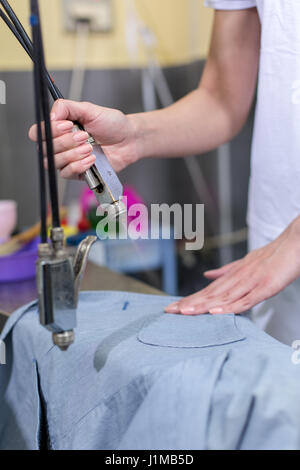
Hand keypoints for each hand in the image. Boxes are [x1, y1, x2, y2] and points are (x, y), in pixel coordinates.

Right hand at [28, 99, 138, 178]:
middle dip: (65, 142)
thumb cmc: (111, 124)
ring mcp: (68, 160)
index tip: (67, 125)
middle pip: (45, 149)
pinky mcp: (78, 173)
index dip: (49, 130)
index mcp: (59, 129)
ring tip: (90, 147)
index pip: (38, 133)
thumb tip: (50, 116)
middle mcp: (60, 145)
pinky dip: (79, 165)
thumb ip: (66, 107)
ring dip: (73, 154)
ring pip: (54, 162)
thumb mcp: (89, 109)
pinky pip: (67, 173)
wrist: (129, 139)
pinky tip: (92, 159)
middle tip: (84, 136)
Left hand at [165, 217, 299, 315]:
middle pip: (210, 294)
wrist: (295, 243)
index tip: (172, 307)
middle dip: (189, 303)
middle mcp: (238, 278)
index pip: (208, 290)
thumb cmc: (273, 256)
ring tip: (185, 313)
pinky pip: (245, 300)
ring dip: (203, 305)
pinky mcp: (265, 287)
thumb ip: (226, 271)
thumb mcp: (246, 264)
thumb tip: (207, 275)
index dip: (190, 299)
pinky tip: (216, 312)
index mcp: (234, 275)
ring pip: (223, 297)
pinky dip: (230, 306)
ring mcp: (251, 282)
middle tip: (169, 311)